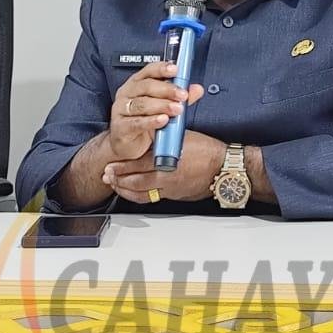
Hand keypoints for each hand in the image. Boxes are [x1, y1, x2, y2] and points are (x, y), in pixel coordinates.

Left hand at [104, 131, 226, 204]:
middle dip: (119, 179)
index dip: (122, 166)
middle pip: (136, 181)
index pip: (138, 164)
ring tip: (115, 185)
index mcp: (168, 159)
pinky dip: (139, 196)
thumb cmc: (208, 151)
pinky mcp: (175, 195)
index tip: (111, 165)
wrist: (225, 168)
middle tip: (107, 176)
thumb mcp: (184, 137)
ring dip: (126, 190)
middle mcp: (167, 176)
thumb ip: (165, 138)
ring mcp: (171, 188)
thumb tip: (150, 134)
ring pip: (142, 193)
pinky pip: (152, 198)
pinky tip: (133, 193)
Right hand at [106, 61, 205, 161]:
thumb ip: (179, 97)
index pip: (149, 70)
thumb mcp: (162, 107)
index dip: (162, 68)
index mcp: (137, 83)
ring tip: (176, 109)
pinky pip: (136, 122)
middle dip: (167, 89)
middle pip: (147, 86)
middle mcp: (127, 93)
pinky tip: (162, 120)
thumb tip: (197, 89)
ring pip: (142, 104)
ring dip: (162, 106)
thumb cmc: (143, 120)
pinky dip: (151, 121)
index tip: (176, 69)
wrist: (126, 144)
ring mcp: (121, 109)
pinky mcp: (121, 127)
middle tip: (182, 95)